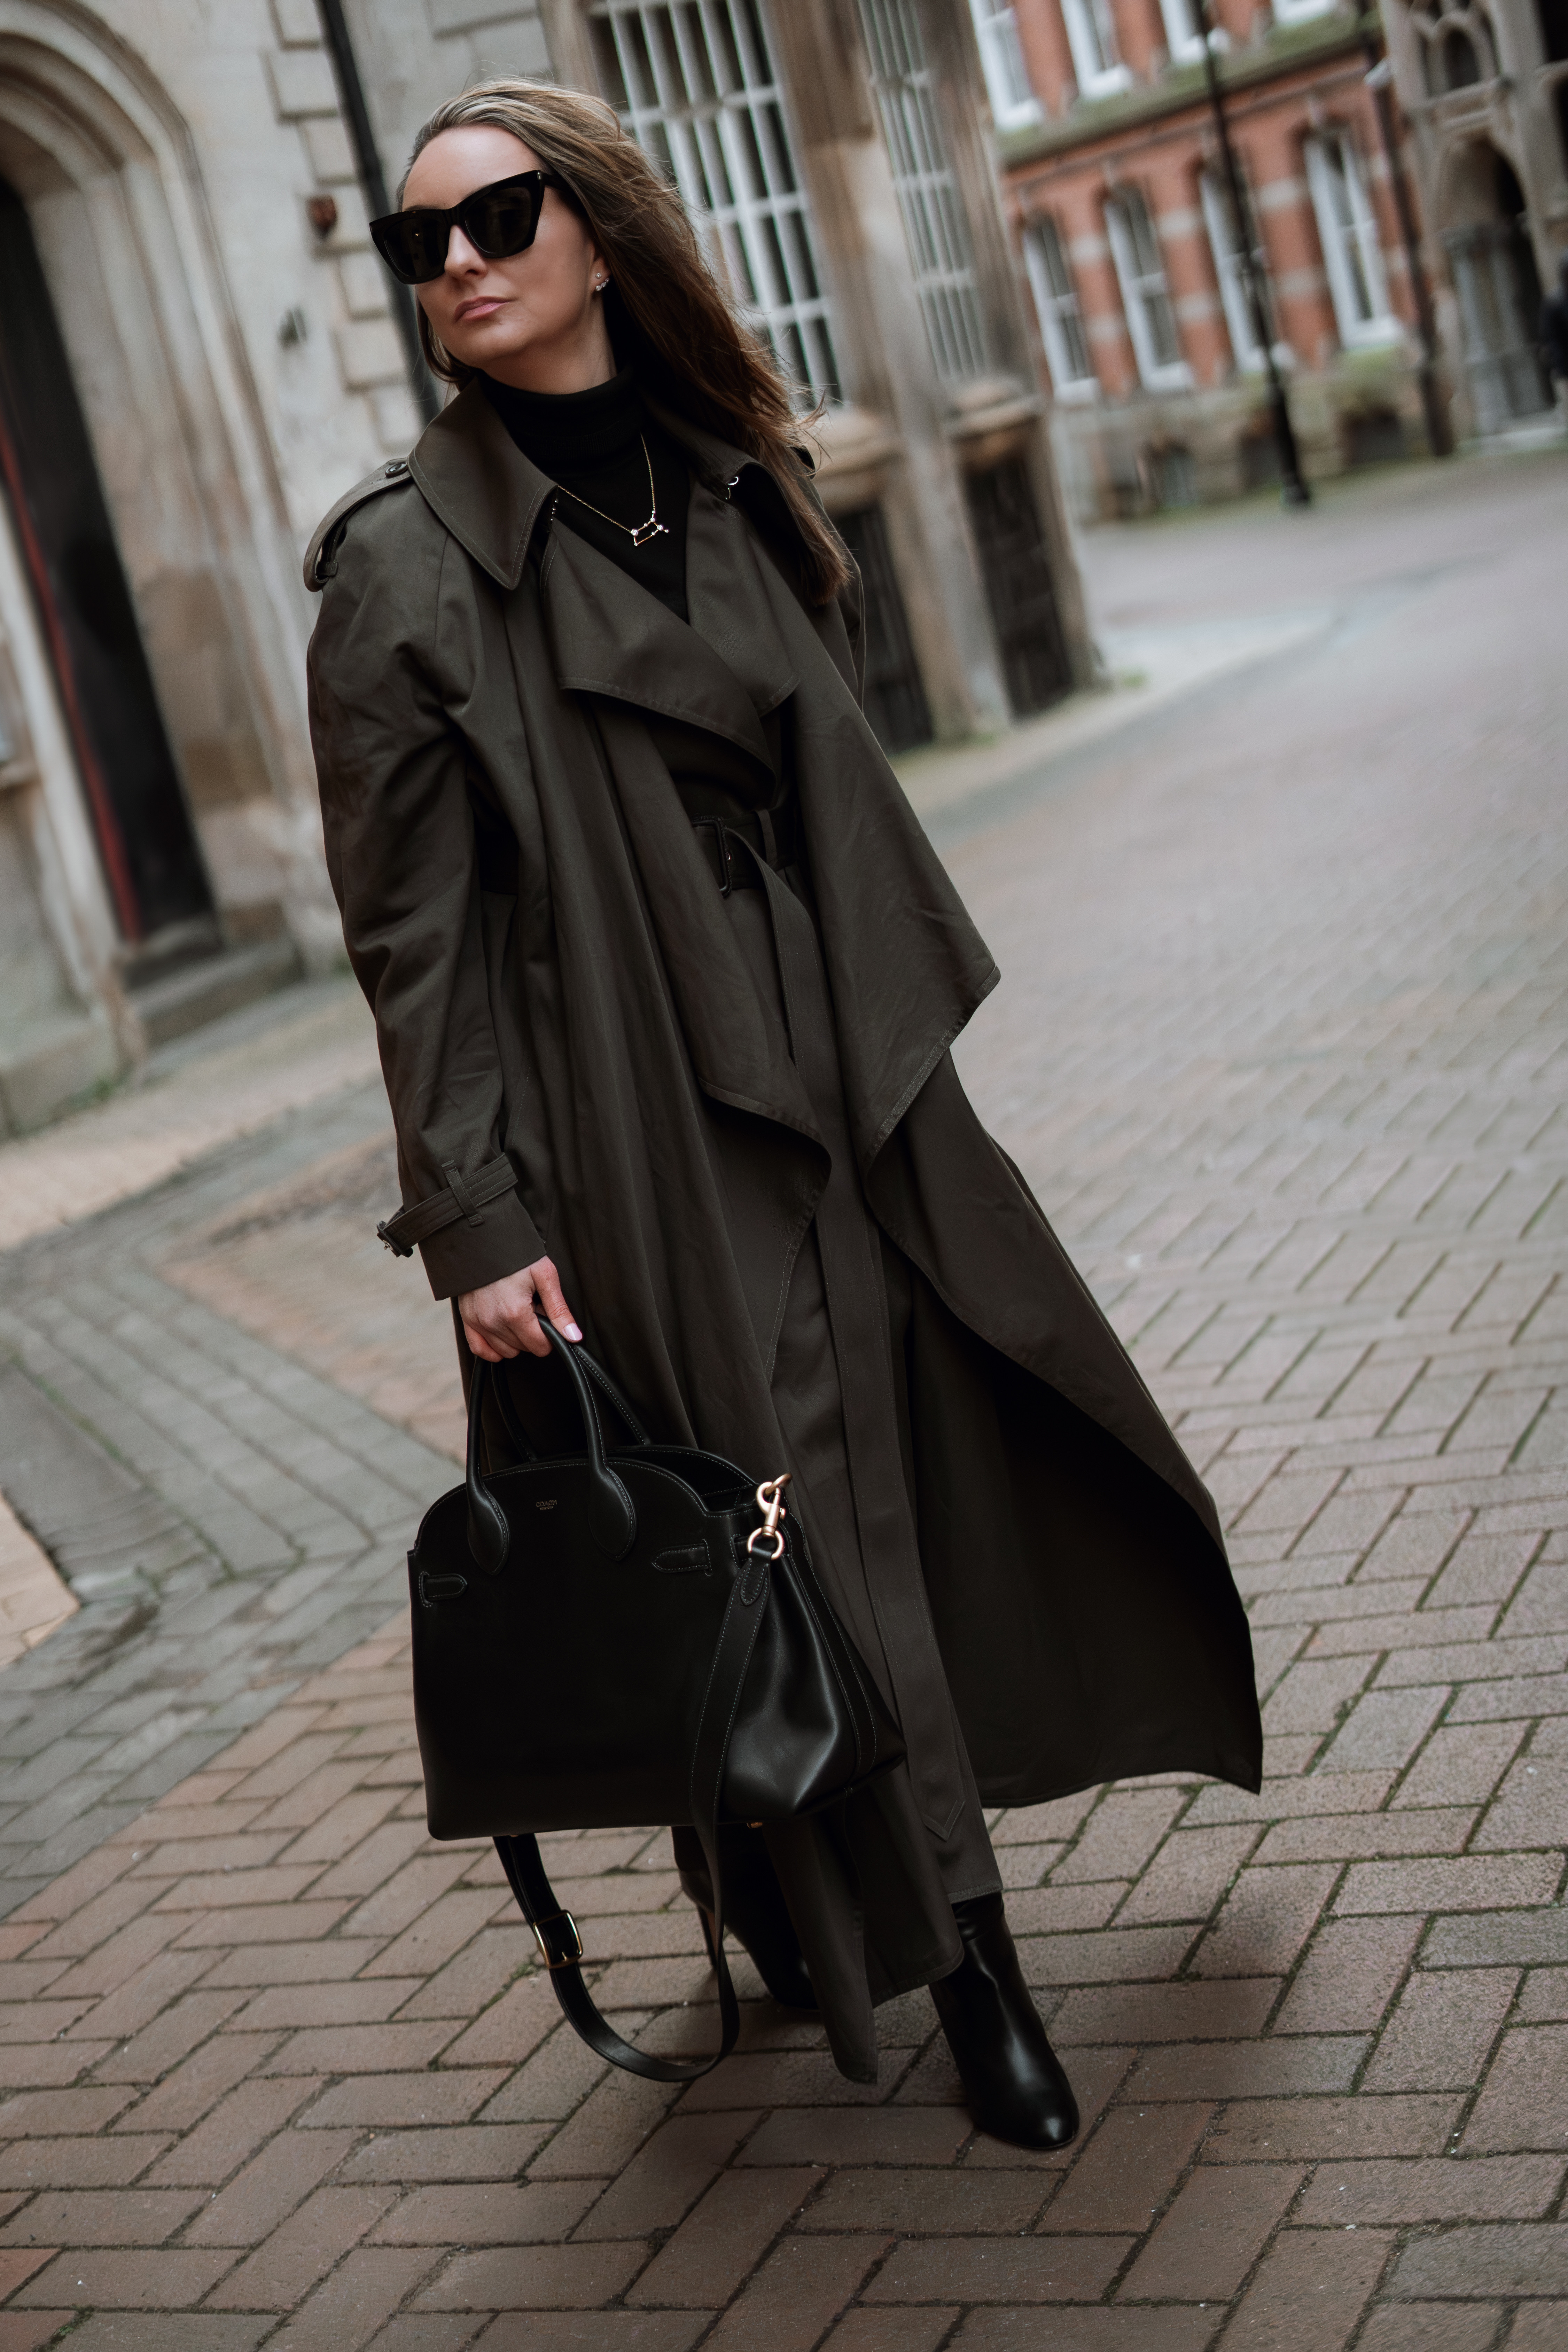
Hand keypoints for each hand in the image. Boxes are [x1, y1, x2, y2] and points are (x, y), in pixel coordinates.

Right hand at [459, 1257, 580, 1361]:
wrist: (484, 1239)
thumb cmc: (514, 1254)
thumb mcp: (544, 1276)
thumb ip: (559, 1309)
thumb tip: (573, 1336)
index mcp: (515, 1313)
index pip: (540, 1346)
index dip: (550, 1335)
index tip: (547, 1317)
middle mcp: (494, 1322)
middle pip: (524, 1348)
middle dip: (534, 1333)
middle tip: (532, 1308)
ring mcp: (479, 1322)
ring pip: (505, 1351)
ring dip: (516, 1339)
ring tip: (517, 1313)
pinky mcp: (468, 1320)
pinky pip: (480, 1349)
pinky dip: (493, 1348)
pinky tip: (503, 1336)